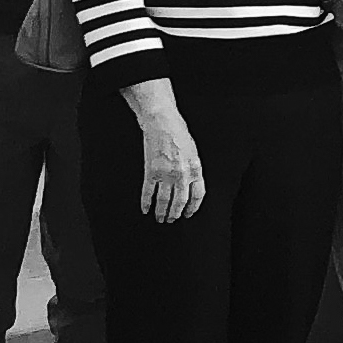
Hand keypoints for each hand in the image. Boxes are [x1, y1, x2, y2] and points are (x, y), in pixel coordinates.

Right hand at [132, 99, 204, 222]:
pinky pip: (149, 192)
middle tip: (171, 220)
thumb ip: (193, 170)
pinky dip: (146, 203)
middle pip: (180, 202)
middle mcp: (182, 175)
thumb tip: (191, 186)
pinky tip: (146, 209)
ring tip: (160, 219)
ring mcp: (166, 175)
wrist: (162, 122)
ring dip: (161, 213)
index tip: (187, 214)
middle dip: (175, 214)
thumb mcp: (193, 152)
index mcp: (195, 170)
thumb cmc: (179, 133)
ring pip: (164, 201)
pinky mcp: (151, 172)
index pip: (197, 196)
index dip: (192, 208)